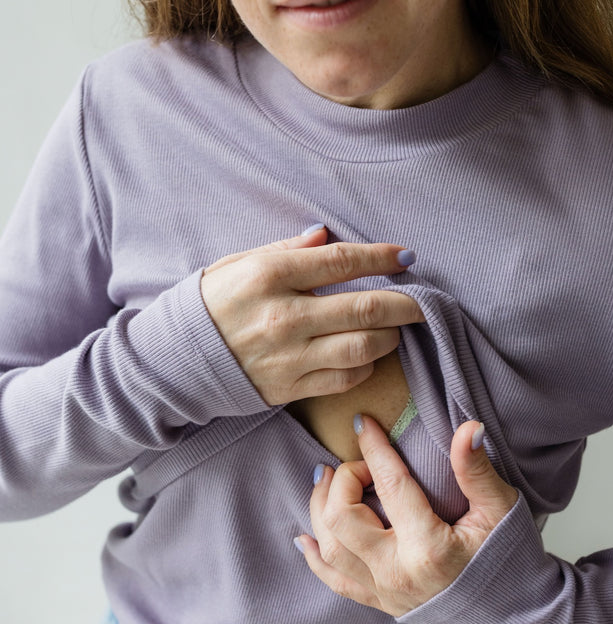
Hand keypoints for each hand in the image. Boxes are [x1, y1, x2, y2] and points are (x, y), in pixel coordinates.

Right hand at [200, 226, 423, 404]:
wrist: (177, 358)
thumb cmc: (211, 303)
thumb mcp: (240, 263)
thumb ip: (287, 250)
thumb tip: (327, 236)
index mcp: (270, 276)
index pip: (342, 262)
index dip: (381, 258)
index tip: (407, 256)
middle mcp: (283, 317)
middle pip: (364, 308)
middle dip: (405, 303)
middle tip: (423, 299)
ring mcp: (288, 356)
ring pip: (361, 347)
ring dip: (389, 336)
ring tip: (395, 327)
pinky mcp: (289, 388)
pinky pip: (344, 379)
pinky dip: (365, 366)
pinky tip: (369, 354)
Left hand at [295, 416, 518, 616]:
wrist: (516, 616)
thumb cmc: (510, 559)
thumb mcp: (501, 509)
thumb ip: (476, 470)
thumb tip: (467, 427)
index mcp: (429, 548)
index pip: (390, 485)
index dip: (373, 448)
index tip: (362, 423)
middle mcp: (398, 573)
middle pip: (343, 519)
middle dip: (342, 481)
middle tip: (357, 464)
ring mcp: (385, 593)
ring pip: (330, 550)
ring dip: (319, 510)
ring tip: (326, 480)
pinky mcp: (380, 604)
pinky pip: (335, 582)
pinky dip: (315, 558)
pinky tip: (306, 536)